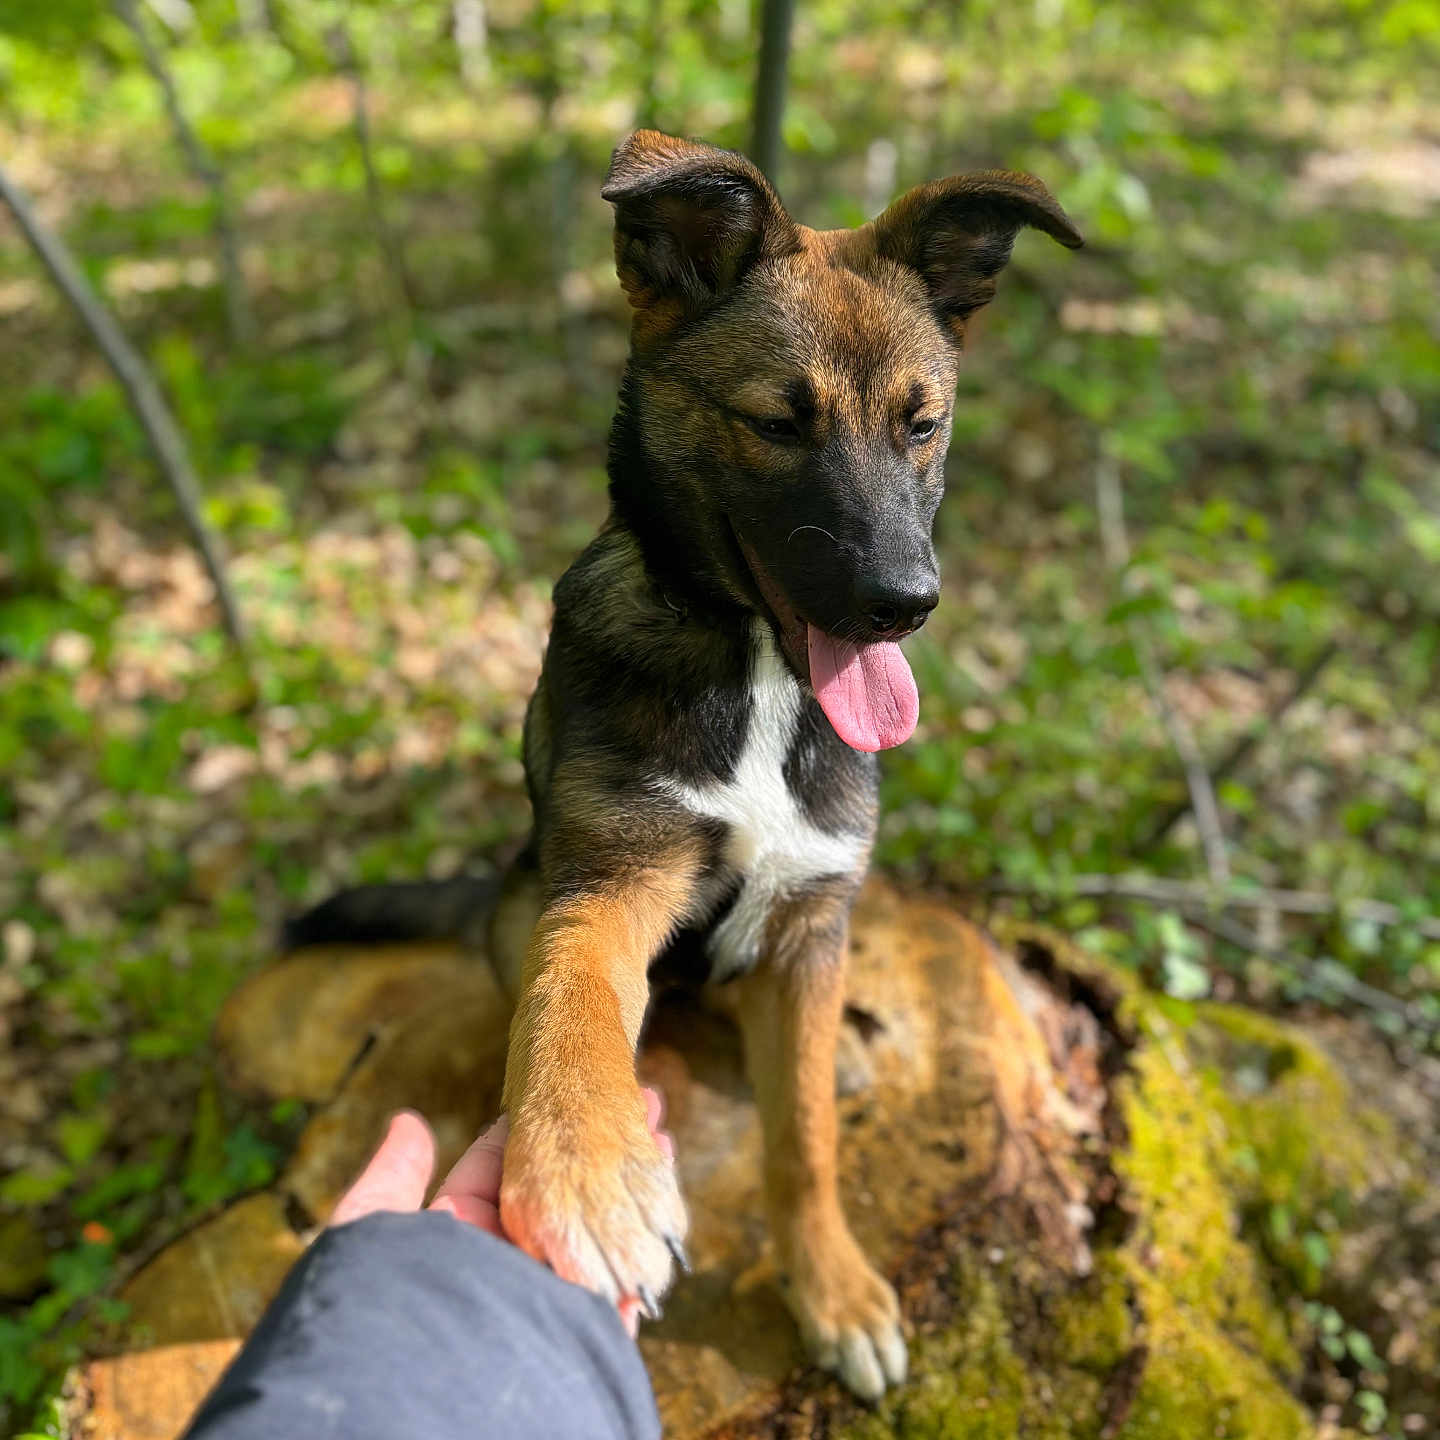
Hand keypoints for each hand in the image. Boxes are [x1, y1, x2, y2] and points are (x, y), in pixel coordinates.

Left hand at [329, 1087, 674, 1335]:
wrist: (416, 1397)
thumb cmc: (385, 1306)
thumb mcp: (375, 1228)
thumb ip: (395, 1179)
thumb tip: (407, 1120)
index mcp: (460, 1240)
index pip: (507, 1169)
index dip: (545, 1126)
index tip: (576, 1088)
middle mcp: (505, 1271)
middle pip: (567, 1193)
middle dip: (603, 1149)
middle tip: (642, 1103)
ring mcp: (545, 1305)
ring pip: (601, 1233)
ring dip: (633, 1185)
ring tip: (660, 1134)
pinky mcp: (577, 1340)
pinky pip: (620, 1292)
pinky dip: (646, 1244)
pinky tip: (665, 1202)